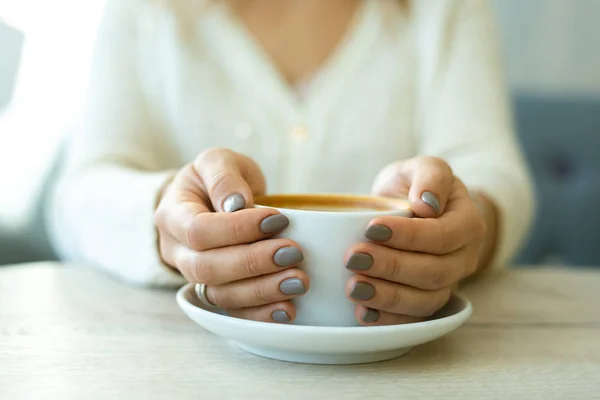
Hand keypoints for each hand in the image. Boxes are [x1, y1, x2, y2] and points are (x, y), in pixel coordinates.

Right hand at [154, 148, 307, 323]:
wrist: (212, 200)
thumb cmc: (217, 178)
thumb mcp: (218, 161)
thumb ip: (224, 177)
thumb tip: (237, 204)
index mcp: (172, 215)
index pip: (199, 230)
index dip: (238, 229)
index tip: (279, 218)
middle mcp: (177, 251)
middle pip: (207, 268)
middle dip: (253, 263)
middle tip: (293, 252)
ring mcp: (193, 277)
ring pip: (220, 295)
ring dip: (262, 291)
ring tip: (299, 281)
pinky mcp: (215, 293)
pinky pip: (233, 312)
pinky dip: (260, 314)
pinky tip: (288, 309)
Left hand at [344, 156, 486, 325]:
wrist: (415, 207)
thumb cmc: (417, 185)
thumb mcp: (424, 167)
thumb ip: (431, 175)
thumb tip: (427, 204)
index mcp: (468, 224)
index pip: (441, 235)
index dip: (408, 236)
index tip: (371, 228)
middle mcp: (464, 258)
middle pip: (432, 272)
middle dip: (390, 266)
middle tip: (352, 258)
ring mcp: (449, 284)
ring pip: (424, 300)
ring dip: (387, 297)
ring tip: (353, 287)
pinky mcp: (428, 301)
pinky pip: (414, 318)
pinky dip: (389, 319)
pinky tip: (363, 313)